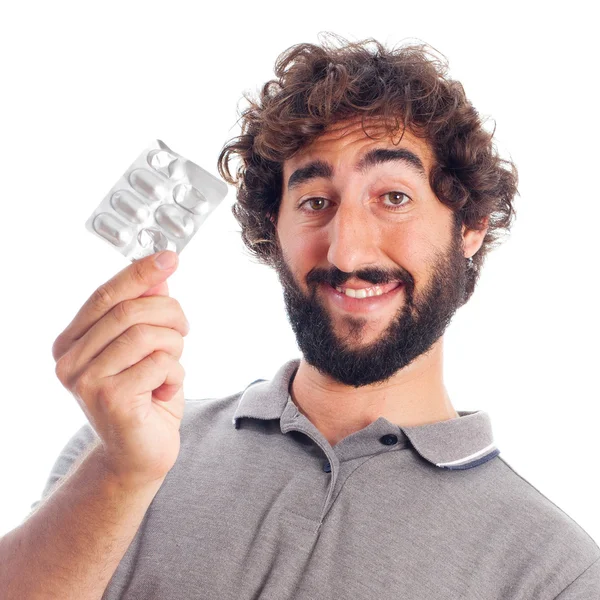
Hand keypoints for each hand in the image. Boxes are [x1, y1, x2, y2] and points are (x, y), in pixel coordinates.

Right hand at [52, 251, 188, 489]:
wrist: (141, 454)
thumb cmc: (144, 397)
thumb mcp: (146, 347)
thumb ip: (145, 310)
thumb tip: (159, 270)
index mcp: (71, 343)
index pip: (105, 295)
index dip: (140, 272)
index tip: (170, 256)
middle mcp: (69, 361)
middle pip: (130, 311)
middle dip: (170, 314)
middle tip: (184, 329)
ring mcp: (86, 382)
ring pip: (148, 334)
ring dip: (174, 346)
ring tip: (171, 366)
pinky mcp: (111, 400)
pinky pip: (160, 363)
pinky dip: (176, 373)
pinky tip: (165, 391)